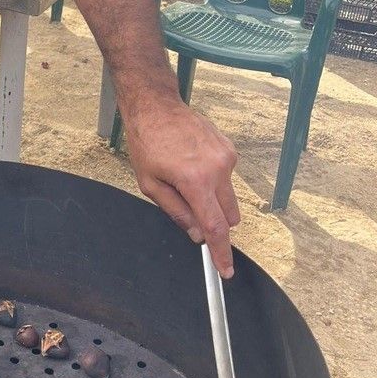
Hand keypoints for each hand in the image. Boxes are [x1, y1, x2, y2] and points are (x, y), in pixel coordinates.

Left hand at [122, 99, 239, 277]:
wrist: (156, 107)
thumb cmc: (147, 143)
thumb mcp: (150, 184)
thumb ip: (177, 212)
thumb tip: (198, 235)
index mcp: (196, 181)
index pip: (216, 227)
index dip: (221, 252)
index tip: (225, 270)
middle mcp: (218, 169)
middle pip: (229, 215)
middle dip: (215, 221)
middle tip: (188, 208)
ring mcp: (227, 157)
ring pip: (229, 197)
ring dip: (213, 199)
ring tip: (185, 178)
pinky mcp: (229, 148)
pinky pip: (227, 177)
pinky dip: (213, 180)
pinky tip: (192, 163)